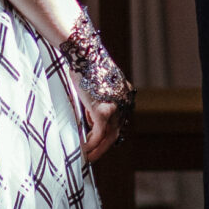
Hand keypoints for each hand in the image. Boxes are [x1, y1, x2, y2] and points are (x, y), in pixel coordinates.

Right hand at [57, 13, 133, 159]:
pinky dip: (91, 144)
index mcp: (125, 92)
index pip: (119, 118)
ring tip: (88, 157)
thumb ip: (96, 98)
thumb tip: (89, 116)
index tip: (98, 140)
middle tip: (94, 155)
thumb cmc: (84, 61)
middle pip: (117, 130)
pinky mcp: (104, 111)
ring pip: (109, 136)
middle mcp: (125, 101)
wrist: (83, 51)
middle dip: (105, 145)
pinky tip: (84, 150)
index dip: (108, 131)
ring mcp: (116, 107)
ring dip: (98, 149)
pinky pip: (98, 133)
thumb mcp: (95, 81)